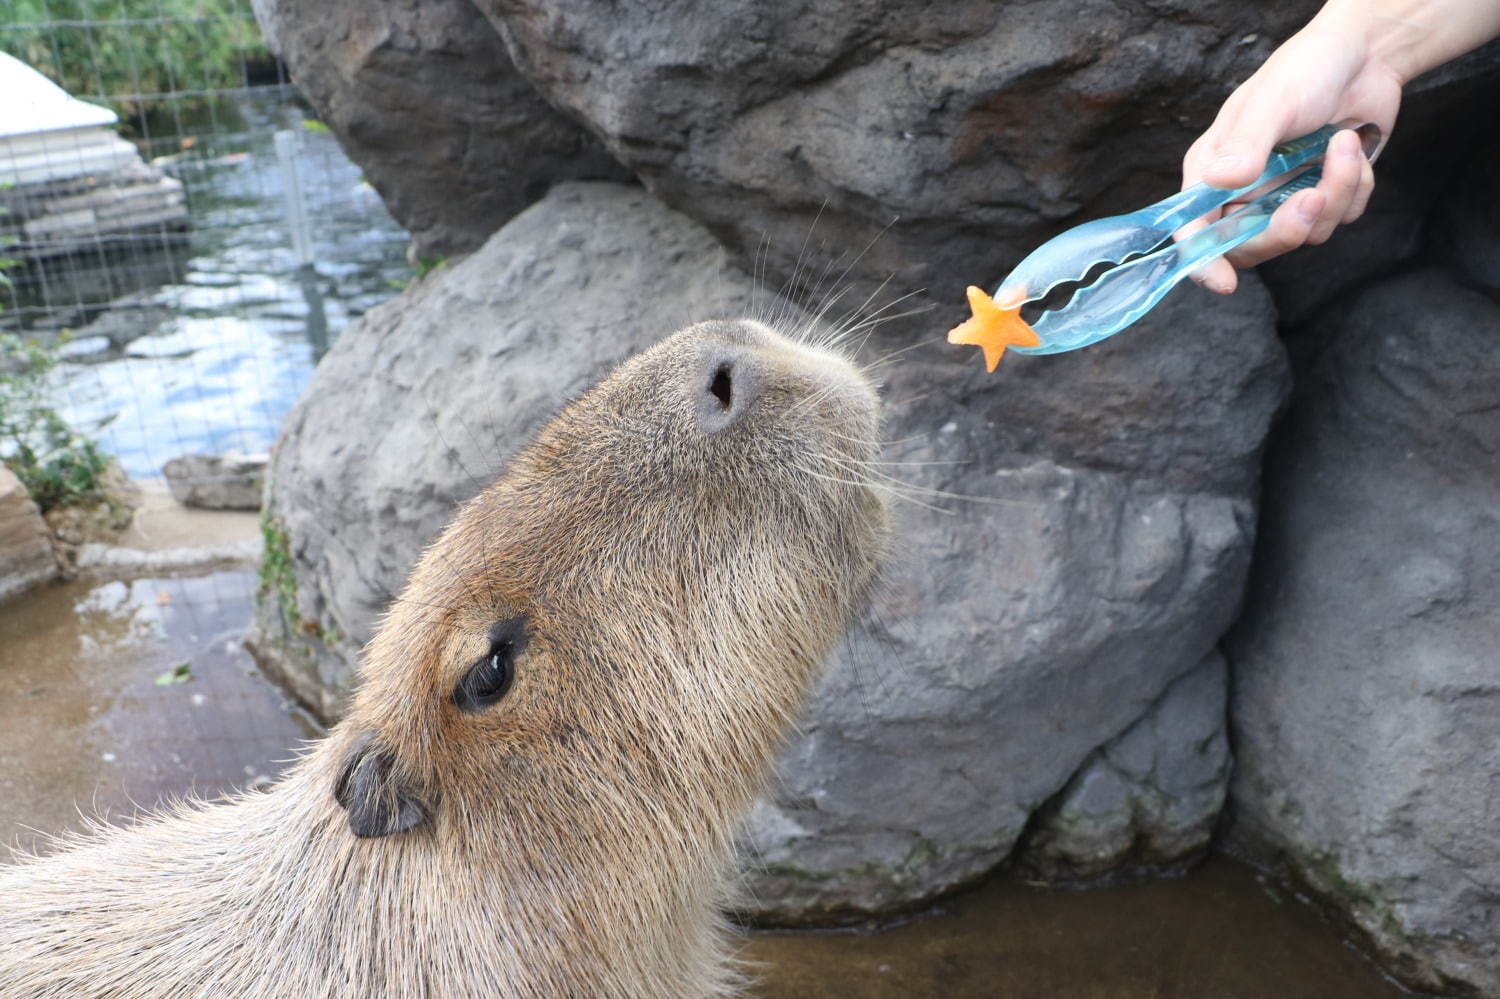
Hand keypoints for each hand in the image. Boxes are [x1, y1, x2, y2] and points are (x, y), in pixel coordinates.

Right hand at [1179, 25, 1401, 293]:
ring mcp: (1284, 199)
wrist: (1364, 58)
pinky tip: (1352, 150)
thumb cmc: (1305, 69)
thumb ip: (1246, 145)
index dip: (1204, 261)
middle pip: (1251, 247)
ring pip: (1305, 235)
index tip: (1222, 283)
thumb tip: (1221, 181)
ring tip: (1344, 145)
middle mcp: (1243, 194)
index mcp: (1212, 173)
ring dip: (1335, 193)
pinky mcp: (1323, 200)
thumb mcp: (1271, 102)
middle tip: (1314, 195)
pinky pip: (1340, 219)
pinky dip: (1355, 187)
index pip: (1195, 230)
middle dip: (1287, 229)